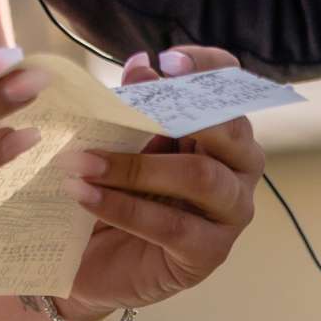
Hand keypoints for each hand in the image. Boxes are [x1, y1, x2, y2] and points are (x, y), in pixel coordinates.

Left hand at [55, 46, 264, 320]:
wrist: (92, 260)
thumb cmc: (115, 188)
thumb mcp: (120, 140)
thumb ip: (133, 105)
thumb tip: (142, 64)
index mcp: (221, 133)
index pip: (231, 91)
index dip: (208, 69)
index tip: (166, 60)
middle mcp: (238, 170)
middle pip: (231, 131)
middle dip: (178, 113)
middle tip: (123, 105)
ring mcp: (230, 214)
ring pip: (201, 177)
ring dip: (135, 166)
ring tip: (82, 162)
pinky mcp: (208, 254)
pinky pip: (171, 226)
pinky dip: (123, 207)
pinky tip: (84, 195)